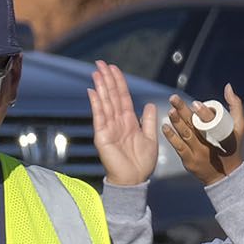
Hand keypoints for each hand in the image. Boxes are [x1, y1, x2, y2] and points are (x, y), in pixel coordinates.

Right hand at [86, 60, 157, 187]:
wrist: (134, 180)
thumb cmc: (142, 163)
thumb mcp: (150, 138)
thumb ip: (149, 121)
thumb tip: (149, 104)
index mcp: (129, 121)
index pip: (122, 97)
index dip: (119, 82)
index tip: (114, 68)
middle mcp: (117, 121)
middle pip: (112, 96)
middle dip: (107, 79)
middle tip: (101, 63)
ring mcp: (108, 127)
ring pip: (105, 102)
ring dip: (101, 86)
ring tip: (96, 72)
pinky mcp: (102, 136)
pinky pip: (99, 117)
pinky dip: (96, 104)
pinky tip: (93, 91)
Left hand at [160, 84, 242, 186]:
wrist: (226, 176)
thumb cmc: (232, 147)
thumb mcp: (239, 127)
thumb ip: (235, 106)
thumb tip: (228, 87)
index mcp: (224, 136)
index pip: (213, 123)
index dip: (204, 113)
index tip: (195, 103)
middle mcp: (211, 145)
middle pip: (196, 126)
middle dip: (184, 111)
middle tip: (174, 98)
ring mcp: (199, 154)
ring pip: (186, 135)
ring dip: (176, 122)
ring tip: (170, 110)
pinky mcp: (190, 161)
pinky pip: (179, 147)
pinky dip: (171, 137)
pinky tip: (165, 127)